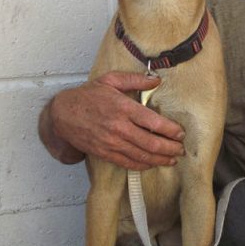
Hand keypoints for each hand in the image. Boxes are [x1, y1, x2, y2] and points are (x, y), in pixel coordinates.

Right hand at [42, 71, 185, 169]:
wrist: (63, 115)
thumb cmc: (88, 96)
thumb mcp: (111, 80)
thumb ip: (135, 79)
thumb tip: (156, 80)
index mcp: (123, 108)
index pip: (153, 122)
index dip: (170, 130)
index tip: (181, 133)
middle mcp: (119, 127)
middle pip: (151, 142)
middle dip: (170, 148)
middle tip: (181, 149)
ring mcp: (112, 143)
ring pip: (142, 155)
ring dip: (160, 159)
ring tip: (173, 159)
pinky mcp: (105, 153)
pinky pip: (128, 163)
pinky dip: (143, 165)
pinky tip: (154, 163)